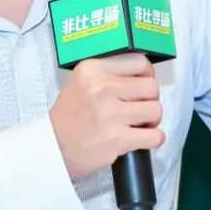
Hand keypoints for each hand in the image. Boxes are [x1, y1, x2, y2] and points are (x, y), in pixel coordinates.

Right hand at [50, 53, 164, 181]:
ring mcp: (110, 114)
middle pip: (151, 86)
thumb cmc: (70, 117)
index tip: (143, 84)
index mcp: (93, 70)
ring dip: (152, 120)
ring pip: (155, 110)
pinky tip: (142, 138)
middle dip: (150, 99)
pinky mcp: (117, 139)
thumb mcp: (81, 82)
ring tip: (139, 124)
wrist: (55, 147)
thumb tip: (143, 74)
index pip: (138, 61)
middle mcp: (101, 88)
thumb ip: (108, 73)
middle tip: (140, 108)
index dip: (147, 74)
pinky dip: (154, 139)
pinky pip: (154, 136)